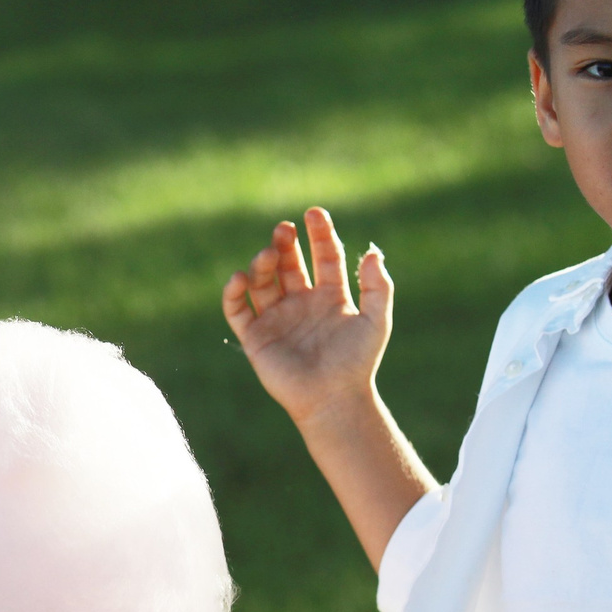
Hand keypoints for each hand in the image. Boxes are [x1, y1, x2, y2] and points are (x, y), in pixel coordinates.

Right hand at [222, 209, 394, 429]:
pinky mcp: (256, 337)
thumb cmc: (358, 362)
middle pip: (289, 264)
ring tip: (267, 254)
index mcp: (331, 297)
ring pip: (262, 281)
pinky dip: (233, 293)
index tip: (314, 213)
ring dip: (262, 264)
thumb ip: (378, 286)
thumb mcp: (377, 320)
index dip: (320, 234)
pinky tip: (240, 278)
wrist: (334, 398)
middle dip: (284, 244)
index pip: (324, 257)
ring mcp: (277, 319)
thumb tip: (371, 252)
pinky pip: (237, 310)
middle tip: (284, 230)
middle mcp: (302, 303)